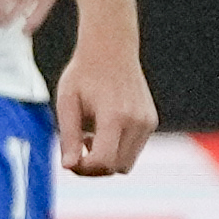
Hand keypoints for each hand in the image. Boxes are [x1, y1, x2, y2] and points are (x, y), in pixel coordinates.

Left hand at [54, 36, 156, 176]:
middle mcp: (137, 122)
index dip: (84, 170)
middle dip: (95, 167)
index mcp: (115, 117)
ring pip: (127, 163)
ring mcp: (147, 122)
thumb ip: (69, 137)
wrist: (111, 49)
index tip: (70, 161)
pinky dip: (118, 148)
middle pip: (117, 168)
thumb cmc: (84, 74)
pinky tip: (104, 128)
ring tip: (91, 136)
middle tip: (78, 148)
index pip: (103, 162)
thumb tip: (69, 167)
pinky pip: (134, 150)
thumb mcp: (68, 103)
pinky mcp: (151, 121)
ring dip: (107, 159)